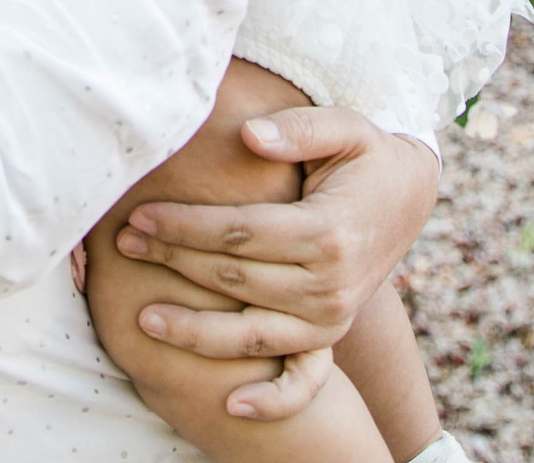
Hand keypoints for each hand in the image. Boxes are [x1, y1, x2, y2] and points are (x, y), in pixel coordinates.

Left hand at [113, 107, 438, 420]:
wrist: (408, 197)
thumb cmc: (364, 156)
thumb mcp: (345, 128)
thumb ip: (297, 129)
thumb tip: (249, 135)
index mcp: (328, 232)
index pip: (240, 233)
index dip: (185, 226)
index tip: (141, 215)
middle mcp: (331, 284)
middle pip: (234, 280)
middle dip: (174, 262)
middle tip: (124, 244)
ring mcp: (332, 317)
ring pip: (251, 333)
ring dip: (194, 331)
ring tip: (144, 319)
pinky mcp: (329, 336)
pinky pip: (299, 379)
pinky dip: (268, 399)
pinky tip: (230, 406)